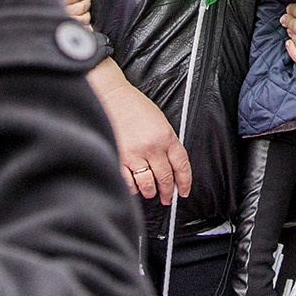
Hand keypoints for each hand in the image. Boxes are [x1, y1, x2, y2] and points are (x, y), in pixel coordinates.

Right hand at [95, 74, 191, 204]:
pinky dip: (133, 188)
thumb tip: (170, 166)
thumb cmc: (133, 106)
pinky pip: (129, 183)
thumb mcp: (159, 120)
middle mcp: (152, 147)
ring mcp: (135, 154)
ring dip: (151, 192)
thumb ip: (167, 142)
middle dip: (167, 192)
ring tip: (150, 193)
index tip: (183, 191)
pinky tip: (134, 186)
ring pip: (148, 184)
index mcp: (166, 136)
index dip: (185, 182)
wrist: (111, 97)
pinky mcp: (119, 158)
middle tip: (167, 198)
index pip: (182, 165)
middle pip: (165, 178)